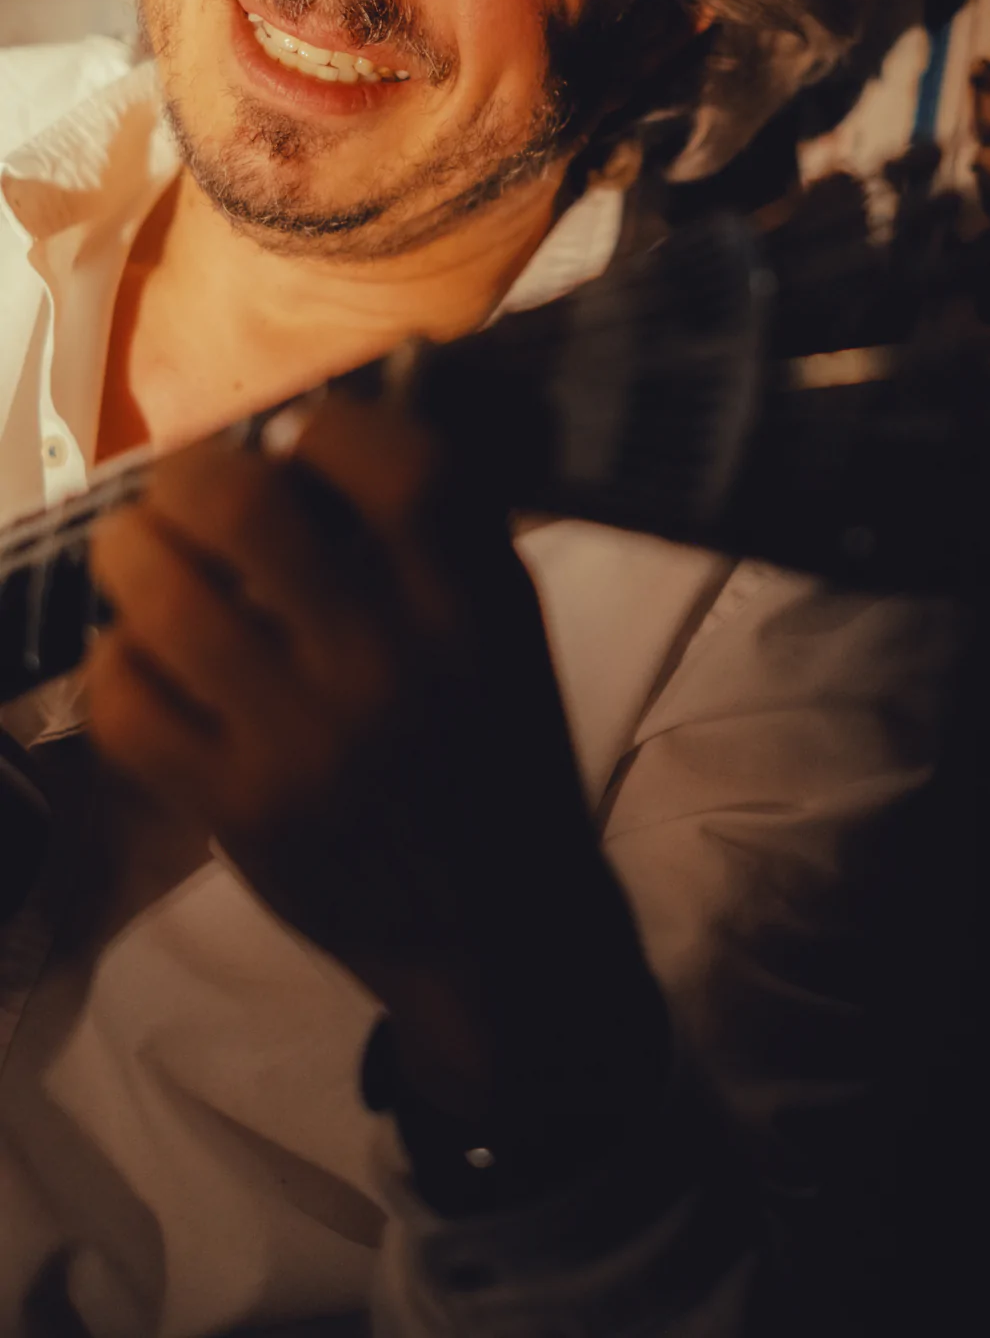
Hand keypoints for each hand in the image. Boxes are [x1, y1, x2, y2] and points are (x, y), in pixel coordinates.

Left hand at [86, 392, 661, 1120]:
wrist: (496, 929)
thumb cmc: (500, 757)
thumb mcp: (507, 632)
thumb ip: (438, 536)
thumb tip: (310, 436)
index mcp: (472, 609)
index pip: (395, 463)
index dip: (328, 424)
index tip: (300, 438)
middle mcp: (388, 666)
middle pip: (243, 508)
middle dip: (191, 469)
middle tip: (187, 483)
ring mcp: (304, 743)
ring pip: (160, 598)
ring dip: (131, 552)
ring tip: (139, 550)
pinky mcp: (239, 812)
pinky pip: (128, 703)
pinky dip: (118, 661)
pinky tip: (142, 654)